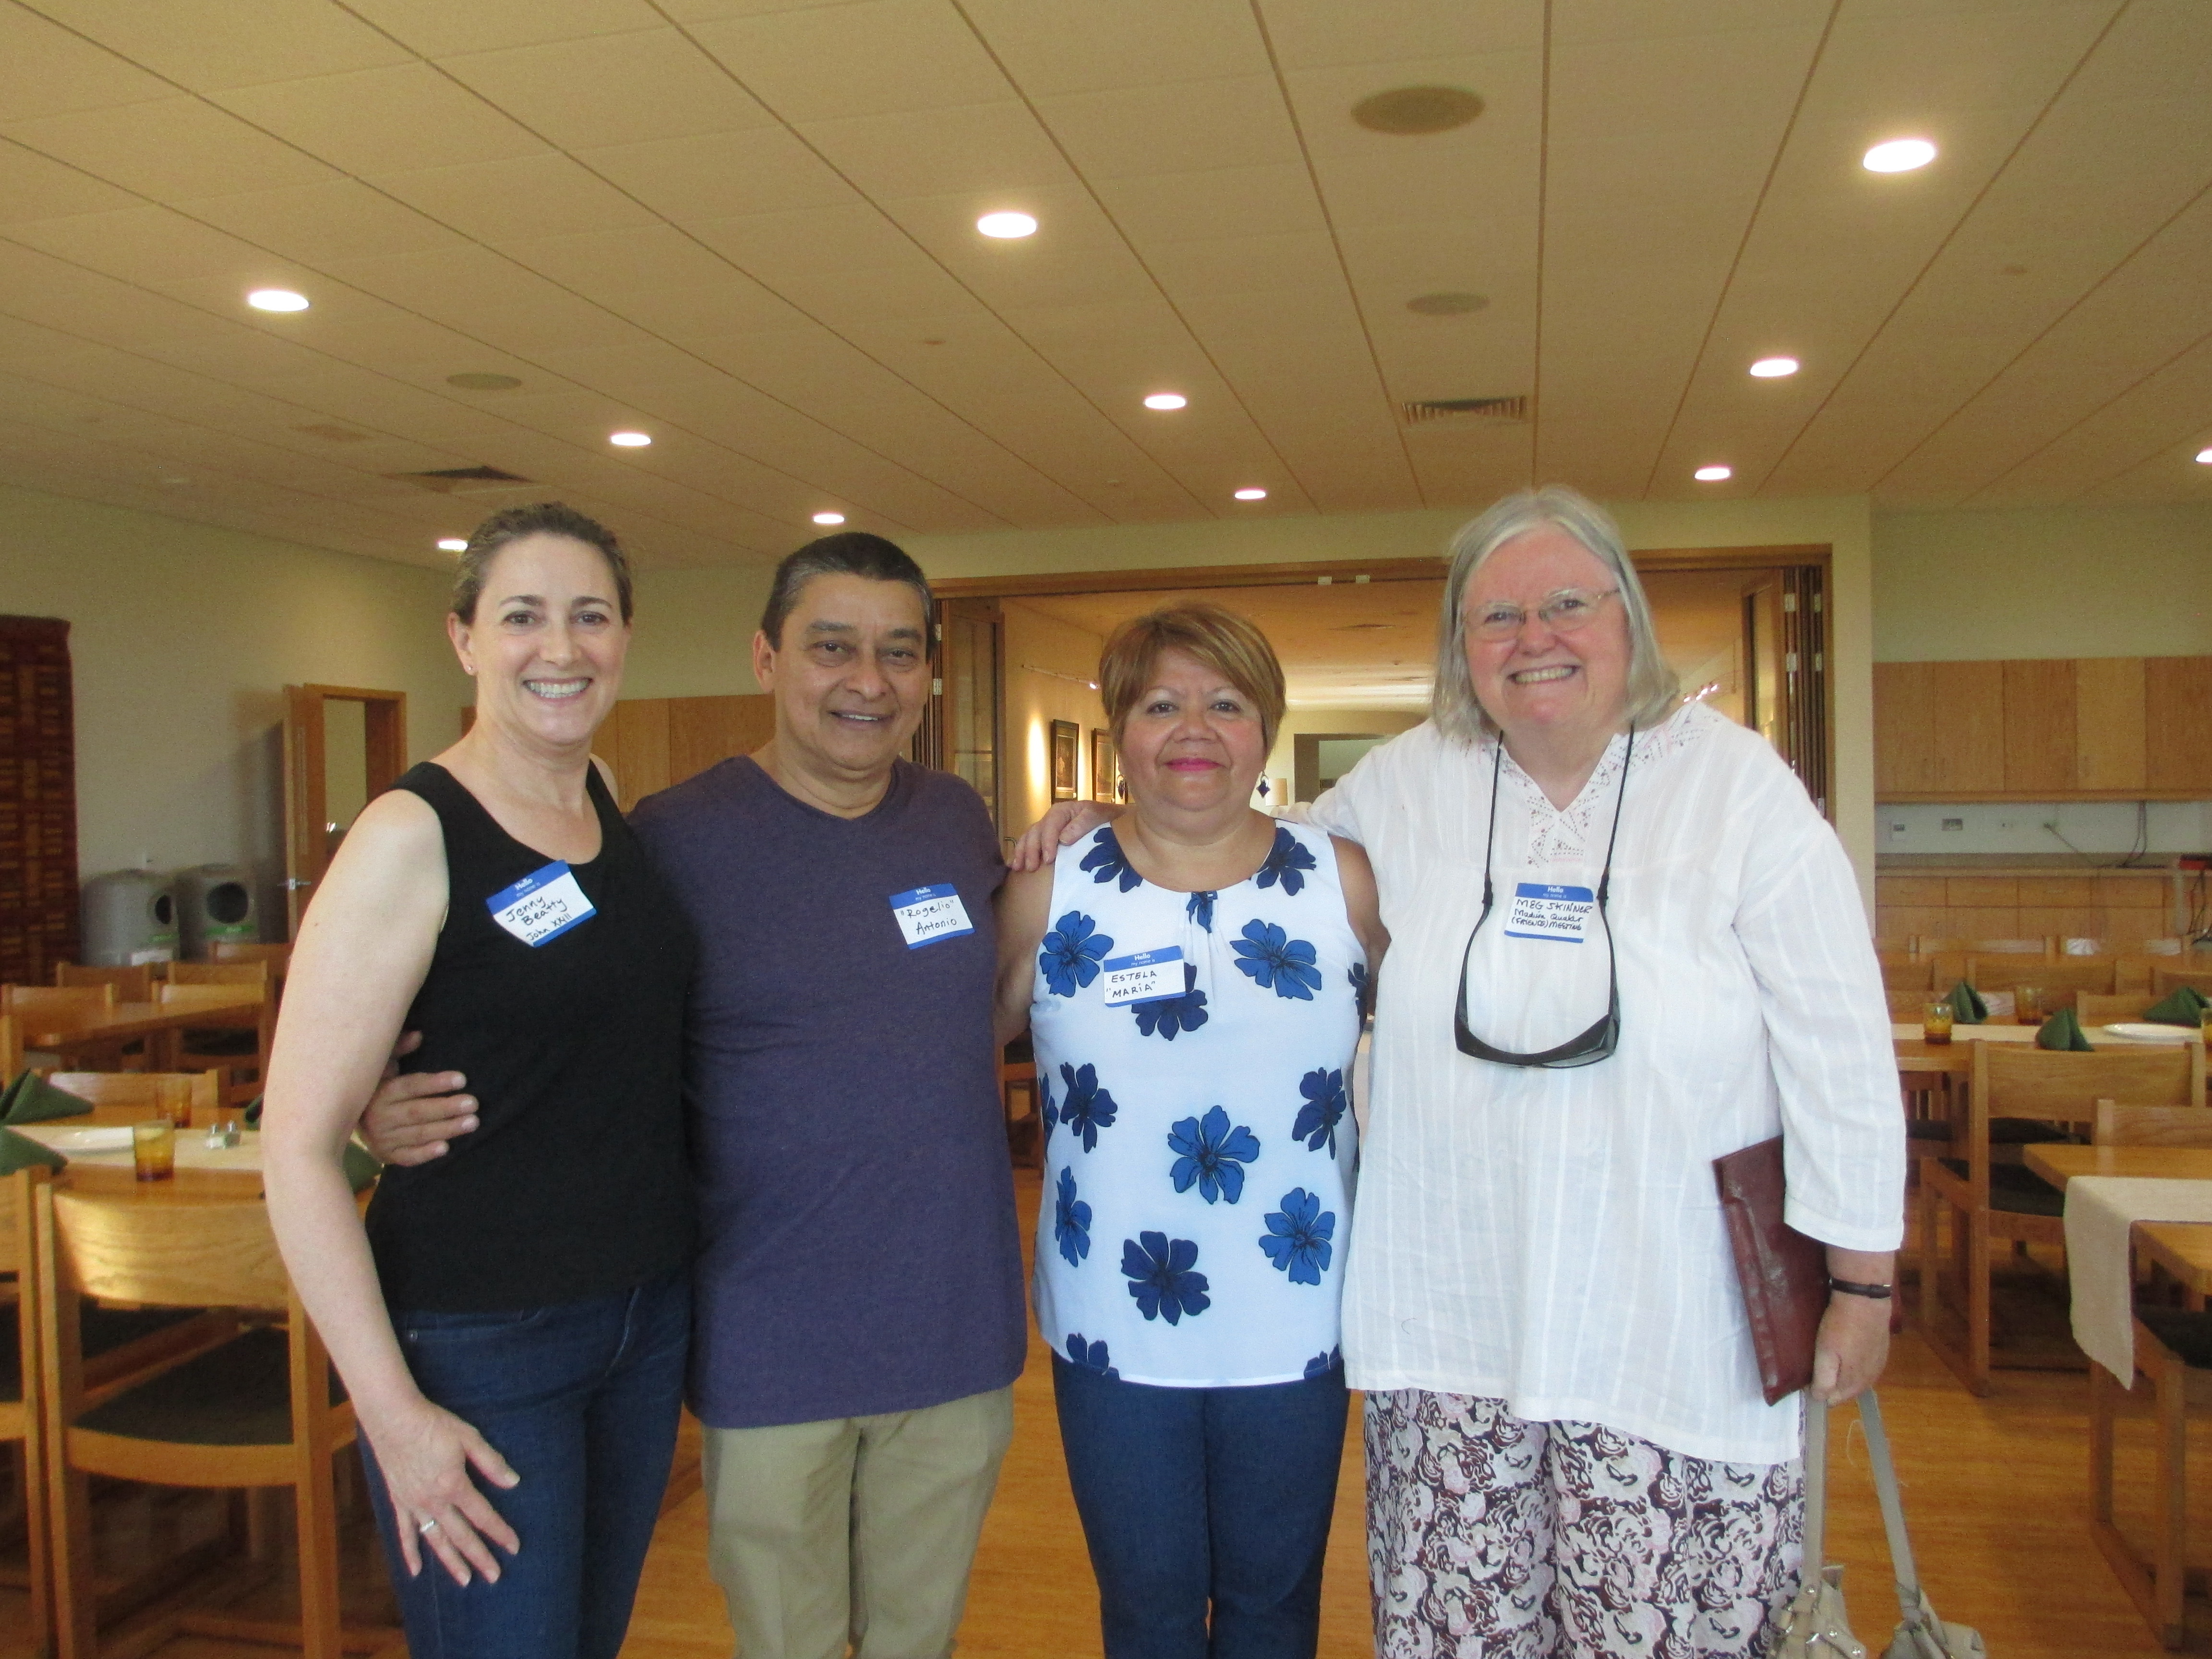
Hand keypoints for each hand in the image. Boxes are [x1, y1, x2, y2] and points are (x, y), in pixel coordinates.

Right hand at [358, 1031, 475, 1165]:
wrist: (349, 1118)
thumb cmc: (378, 1086)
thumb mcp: (384, 1064)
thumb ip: (399, 1048)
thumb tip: (418, 1035)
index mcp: (380, 1092)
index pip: (410, 1086)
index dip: (435, 1083)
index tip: (462, 1079)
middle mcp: (378, 1116)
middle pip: (417, 1112)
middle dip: (446, 1108)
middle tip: (473, 1103)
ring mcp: (382, 1138)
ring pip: (417, 1134)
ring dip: (446, 1129)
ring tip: (472, 1122)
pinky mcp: (386, 1155)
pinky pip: (407, 1157)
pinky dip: (425, 1154)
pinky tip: (445, 1148)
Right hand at [364, 1395, 521, 1584]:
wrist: (393, 1418)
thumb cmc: (434, 1424)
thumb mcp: (469, 1438)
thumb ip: (491, 1462)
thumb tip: (513, 1482)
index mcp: (454, 1485)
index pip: (483, 1515)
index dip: (500, 1532)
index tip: (514, 1548)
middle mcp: (434, 1501)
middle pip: (461, 1535)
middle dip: (479, 1557)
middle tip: (494, 1576)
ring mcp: (414, 1504)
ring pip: (435, 1540)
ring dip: (451, 1562)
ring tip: (465, 1580)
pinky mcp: (399, 1502)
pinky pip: (405, 1533)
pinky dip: (410, 1553)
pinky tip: (417, 1571)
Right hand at [1006, 800, 1117, 870]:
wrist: (1112, 822)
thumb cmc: (1105, 819)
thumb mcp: (1096, 817)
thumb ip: (1082, 825)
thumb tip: (1063, 839)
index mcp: (1062, 811)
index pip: (1050, 825)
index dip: (1047, 842)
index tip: (1049, 859)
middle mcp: (1051, 819)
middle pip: (1035, 832)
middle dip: (1031, 850)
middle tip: (1032, 868)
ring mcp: (1046, 829)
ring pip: (1028, 838)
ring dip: (1021, 853)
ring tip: (1018, 868)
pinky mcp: (1045, 839)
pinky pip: (1029, 844)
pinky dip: (1020, 854)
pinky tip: (1013, 865)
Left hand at [1810, 1290, 1890, 1403]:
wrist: (1865, 1300)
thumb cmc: (1841, 1326)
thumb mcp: (1826, 1352)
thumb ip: (1824, 1379)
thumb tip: (1820, 1399)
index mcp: (1855, 1382)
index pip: (1835, 1399)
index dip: (1821, 1393)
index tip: (1809, 1381)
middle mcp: (1870, 1378)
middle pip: (1848, 1391)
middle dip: (1833, 1387)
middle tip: (1817, 1371)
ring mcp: (1879, 1365)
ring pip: (1858, 1380)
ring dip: (1844, 1377)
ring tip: (1830, 1364)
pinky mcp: (1882, 1351)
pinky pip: (1867, 1368)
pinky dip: (1855, 1367)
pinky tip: (1848, 1357)